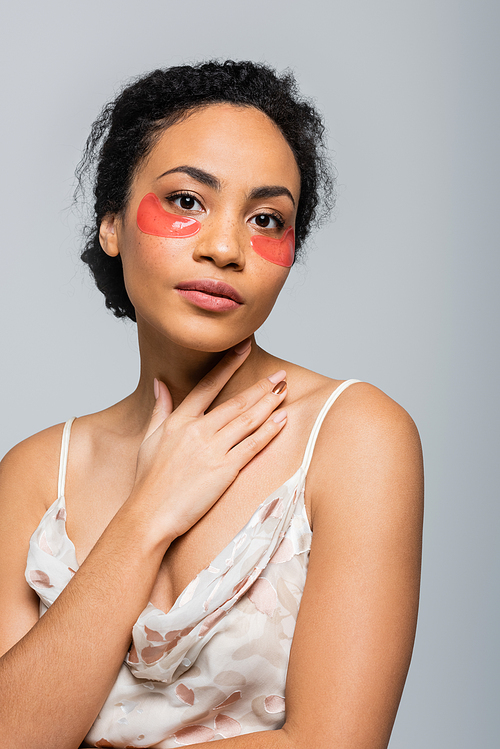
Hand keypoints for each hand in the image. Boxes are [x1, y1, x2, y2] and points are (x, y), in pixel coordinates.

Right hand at [132, 342, 287, 541]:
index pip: (207, 385)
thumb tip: (159, 383)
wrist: (149, 515)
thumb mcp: (148, 439)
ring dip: (269, 404)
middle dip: (261, 386)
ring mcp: (212, 450)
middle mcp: (197, 431)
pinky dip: (269, 431)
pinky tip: (281, 419)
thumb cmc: (148, 482)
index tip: (244, 348)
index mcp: (179, 421)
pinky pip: (252, 445)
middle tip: (280, 375)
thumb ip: (159, 409)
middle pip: (236, 402)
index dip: (228, 365)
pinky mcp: (224, 470)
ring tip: (284, 391)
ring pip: (247, 420)